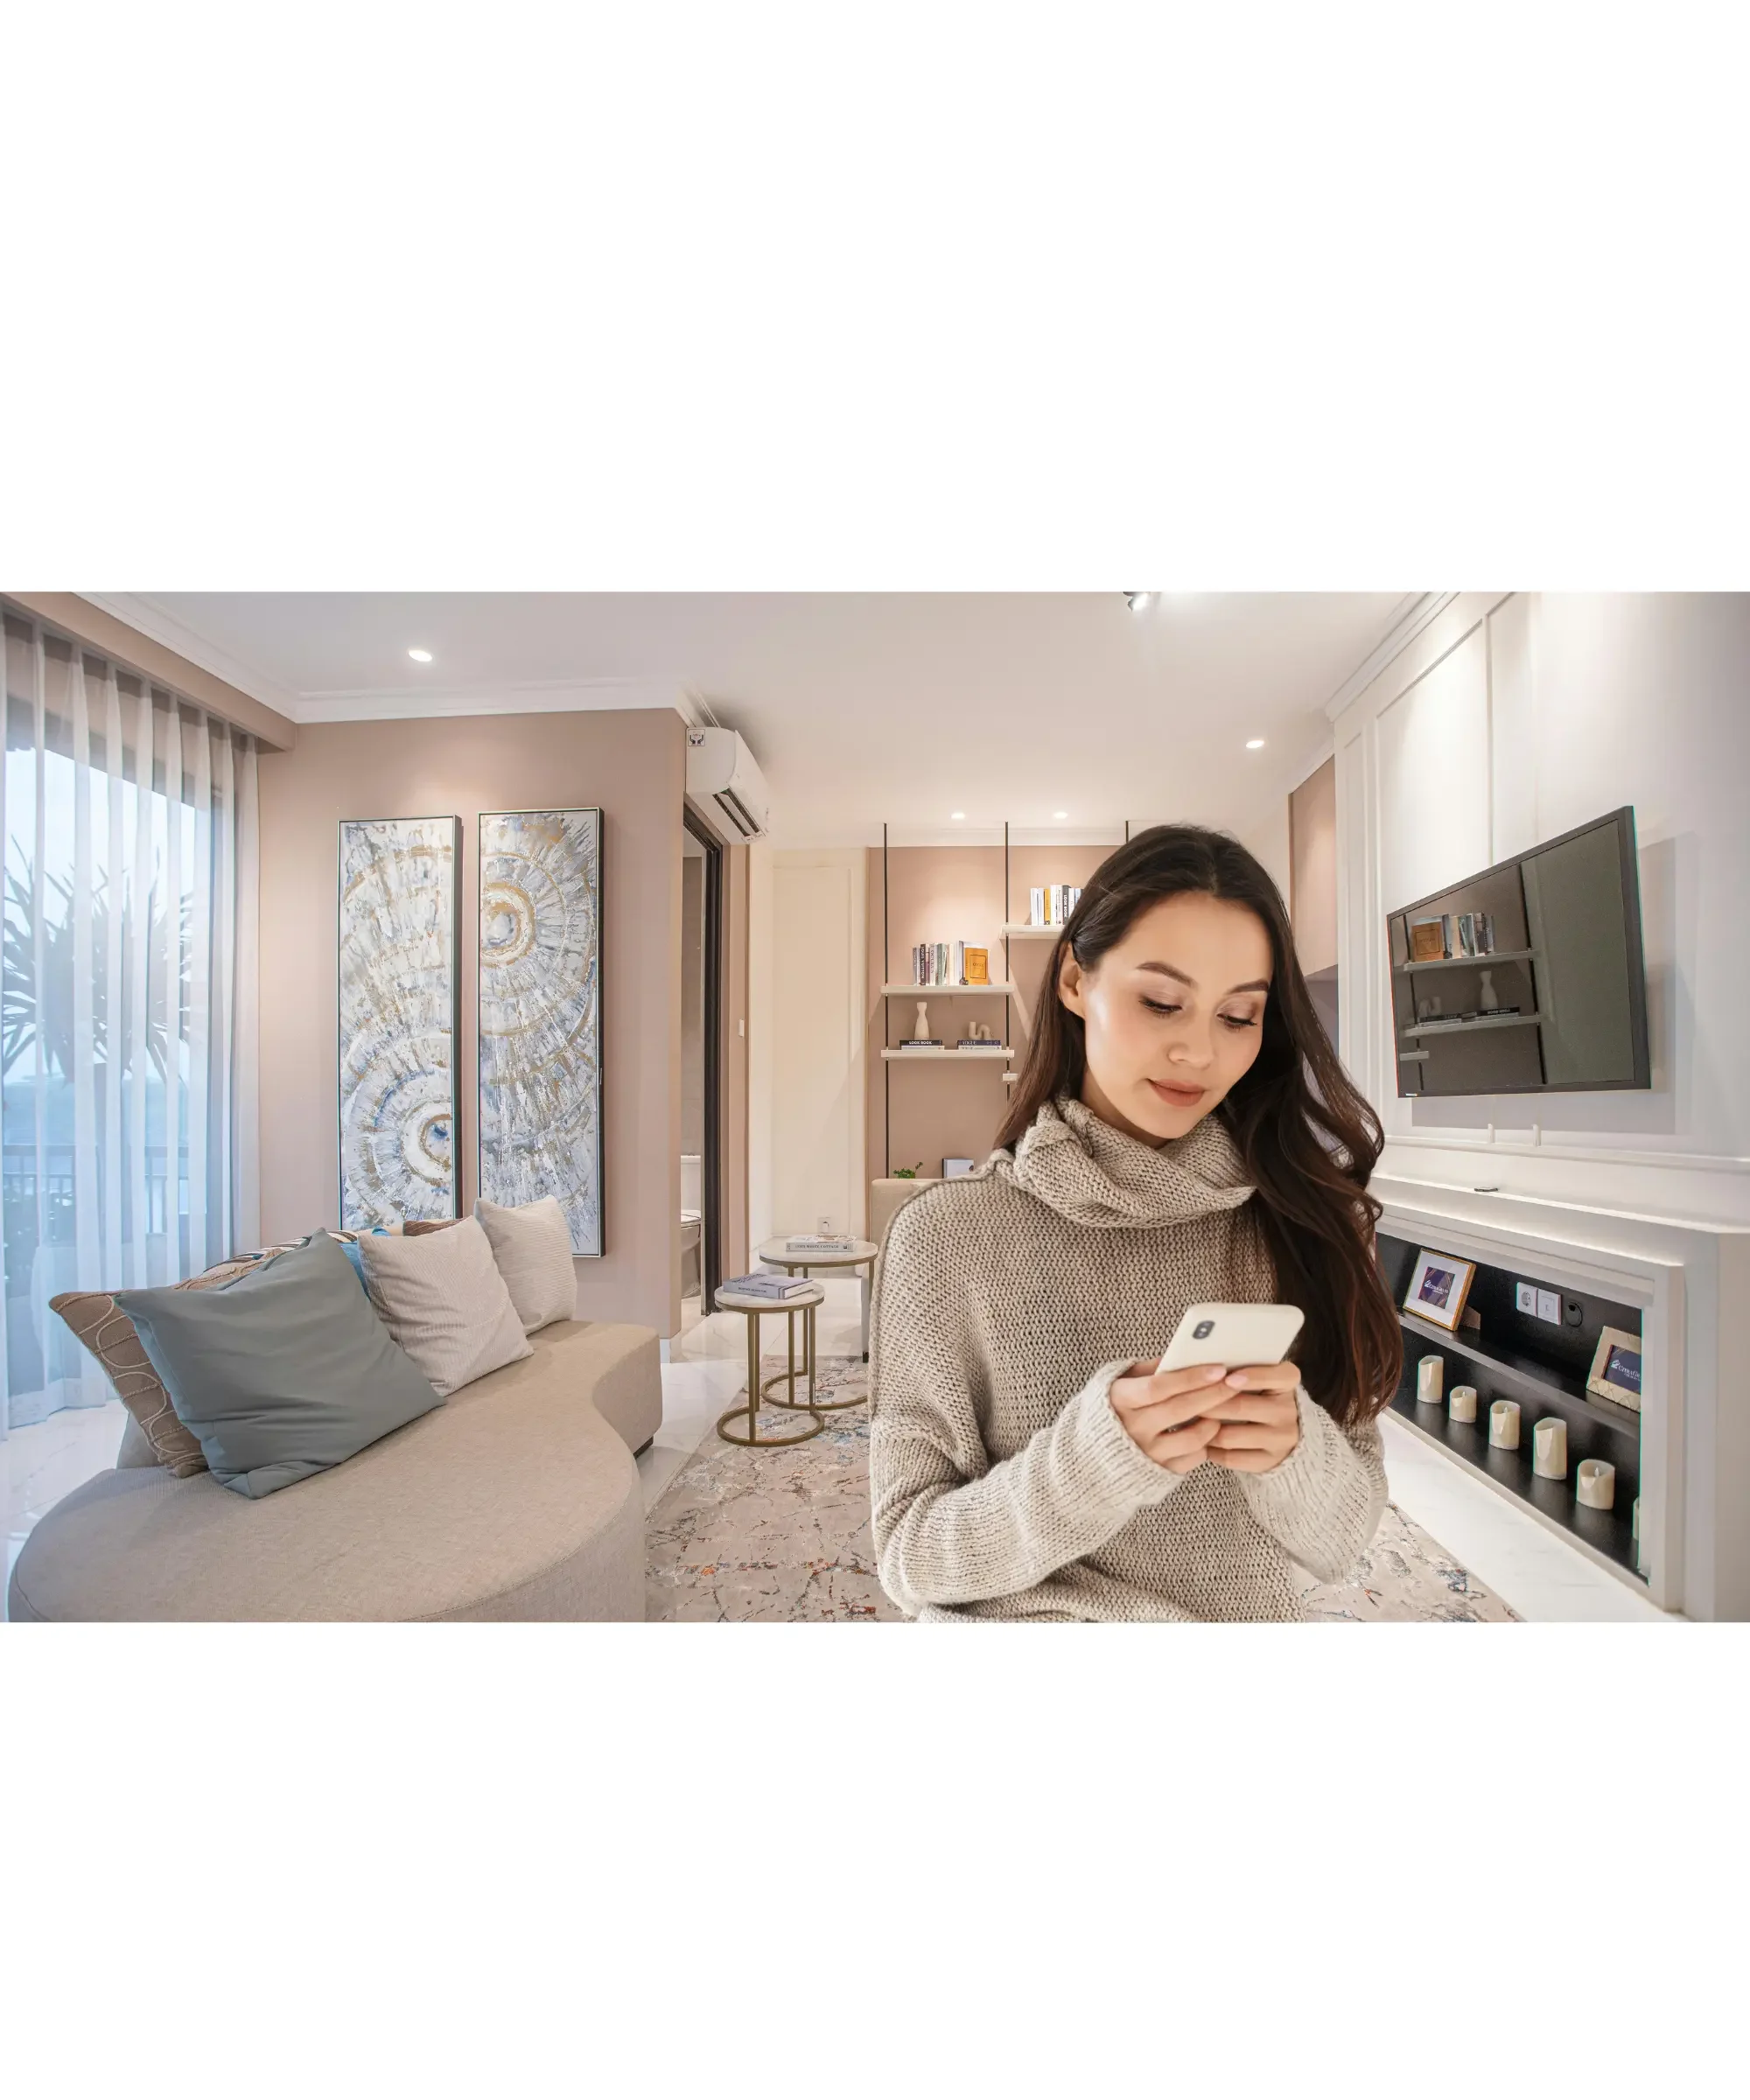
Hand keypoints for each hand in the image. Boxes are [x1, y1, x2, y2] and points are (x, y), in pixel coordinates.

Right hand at [1108, 1357, 1233, 1474]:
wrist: (1094, 1454)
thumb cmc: (1115, 1408)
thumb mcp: (1123, 1381)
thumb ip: (1151, 1370)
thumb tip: (1184, 1356)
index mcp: (1120, 1400)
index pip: (1159, 1387)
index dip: (1190, 1378)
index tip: (1218, 1368)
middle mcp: (1132, 1429)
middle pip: (1180, 1410)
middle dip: (1212, 1394)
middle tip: (1235, 1383)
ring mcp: (1146, 1453)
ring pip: (1192, 1438)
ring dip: (1212, 1422)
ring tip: (1220, 1409)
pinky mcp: (1159, 1472)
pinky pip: (1192, 1458)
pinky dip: (1205, 1444)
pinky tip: (1207, 1430)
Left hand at [1197, 1361, 1302, 1473]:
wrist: (1277, 1431)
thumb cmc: (1255, 1393)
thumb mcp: (1254, 1375)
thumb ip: (1235, 1368)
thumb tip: (1201, 1368)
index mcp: (1288, 1381)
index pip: (1277, 1376)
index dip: (1253, 1377)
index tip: (1227, 1377)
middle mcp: (1289, 1410)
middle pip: (1241, 1406)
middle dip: (1209, 1404)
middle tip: (1184, 1401)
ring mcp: (1282, 1439)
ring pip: (1230, 1436)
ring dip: (1204, 1429)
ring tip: (1188, 1422)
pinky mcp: (1270, 1462)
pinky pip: (1231, 1458)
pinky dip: (1211, 1450)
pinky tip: (1201, 1441)